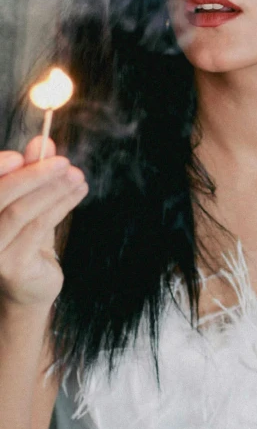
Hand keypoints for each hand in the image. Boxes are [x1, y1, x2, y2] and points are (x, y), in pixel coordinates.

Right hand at [0, 137, 87, 309]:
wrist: (30, 287)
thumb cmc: (27, 238)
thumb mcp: (31, 201)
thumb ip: (32, 172)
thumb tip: (43, 141)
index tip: (22, 154)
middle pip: (0, 194)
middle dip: (34, 174)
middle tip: (64, 162)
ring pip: (21, 211)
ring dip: (54, 189)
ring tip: (77, 176)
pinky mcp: (10, 266)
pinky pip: (37, 228)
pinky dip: (61, 205)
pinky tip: (78, 193)